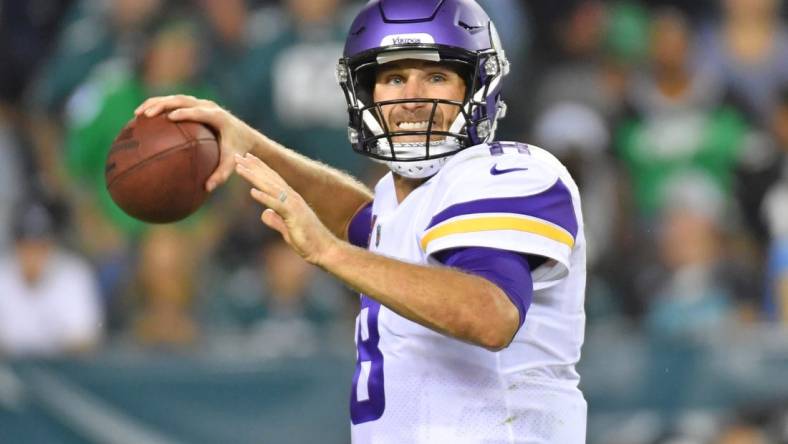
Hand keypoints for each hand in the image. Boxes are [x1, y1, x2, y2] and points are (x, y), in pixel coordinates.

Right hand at [134, 95, 255, 191]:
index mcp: (218, 116)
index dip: (186, 113)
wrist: (244, 135)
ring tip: (137, 114)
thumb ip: (222, 174)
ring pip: (175, 99)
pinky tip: (143, 118)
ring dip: (156, 103)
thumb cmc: (237, 150)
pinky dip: (159, 108)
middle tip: (146, 114)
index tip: (170, 117)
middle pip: (182, 100)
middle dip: (163, 105)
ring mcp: (201, 104)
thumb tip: (208, 188)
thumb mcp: (232, 162)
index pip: (199, 112)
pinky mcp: (195, 105)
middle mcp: (208, 106)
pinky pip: (175, 104)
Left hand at [234, 152, 339, 265]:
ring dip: (254, 177)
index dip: (259, 169)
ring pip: (270, 187)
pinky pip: (277, 204)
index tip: (245, 159)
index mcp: (290, 200)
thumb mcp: (286, 229)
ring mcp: (294, 205)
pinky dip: (264, 198)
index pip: (272, 180)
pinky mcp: (294, 216)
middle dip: (253, 167)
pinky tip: (252, 192)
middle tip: (237, 156)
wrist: (324, 250)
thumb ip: (276, 220)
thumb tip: (265, 213)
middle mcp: (292, 198)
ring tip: (239, 168)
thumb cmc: (308, 241)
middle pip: (269, 179)